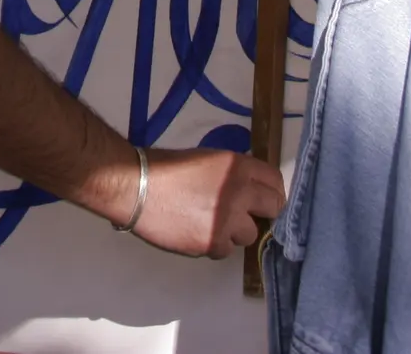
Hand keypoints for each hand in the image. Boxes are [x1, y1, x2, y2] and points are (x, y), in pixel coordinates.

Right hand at [126, 147, 285, 258]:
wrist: (134, 186)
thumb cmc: (164, 167)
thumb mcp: (206, 159)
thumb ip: (231, 174)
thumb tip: (248, 190)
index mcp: (237, 166)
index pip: (275, 182)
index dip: (270, 192)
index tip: (263, 200)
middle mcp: (239, 192)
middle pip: (273, 209)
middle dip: (260, 213)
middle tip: (243, 215)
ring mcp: (227, 220)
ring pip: (249, 234)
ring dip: (234, 231)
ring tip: (210, 223)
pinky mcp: (212, 243)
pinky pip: (225, 250)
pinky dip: (214, 244)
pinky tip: (195, 232)